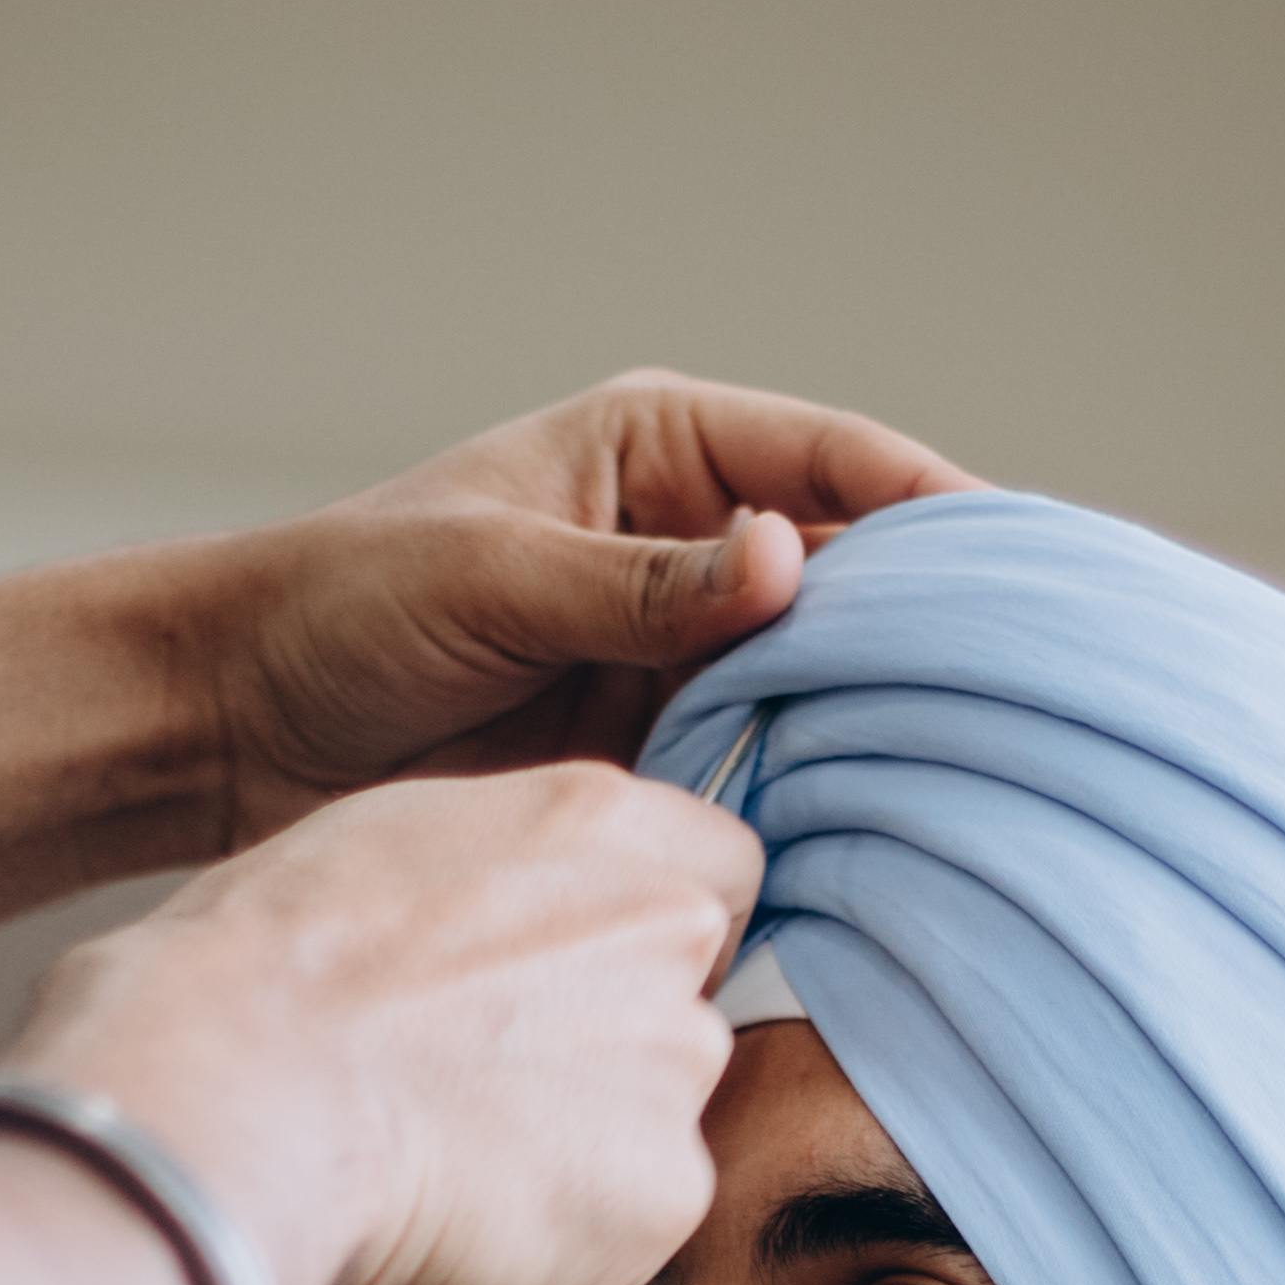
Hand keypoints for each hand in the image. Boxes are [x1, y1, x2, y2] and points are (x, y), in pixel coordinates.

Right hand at [14, 761, 758, 1284]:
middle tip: (482, 1088)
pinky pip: (633, 1227)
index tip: (563, 983)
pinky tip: (462, 1218)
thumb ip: (496, 882)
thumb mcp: (384, 854)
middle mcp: (665, 927)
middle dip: (612, 1054)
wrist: (230, 1094)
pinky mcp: (664, 1189)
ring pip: (660, 1122)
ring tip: (450, 1156)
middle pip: (690, 1005)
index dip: (642, 937)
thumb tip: (501, 929)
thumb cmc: (252, 972)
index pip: (715, 869)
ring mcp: (676, 1061)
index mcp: (597, 820)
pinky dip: (566, 1241)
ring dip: (587, 1150)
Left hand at [176, 376, 970, 839]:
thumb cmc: (339, 609)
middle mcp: (692, 545)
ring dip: (894, 720)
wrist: (233, 730)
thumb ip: (635, 583)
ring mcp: (682, 654)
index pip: (839, 464)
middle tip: (1051, 685)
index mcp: (661, 451)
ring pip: (829, 679)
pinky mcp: (656, 753)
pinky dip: (824, 793)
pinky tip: (892, 832)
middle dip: (944, 623)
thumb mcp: (490, 576)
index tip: (1035, 568)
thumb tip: (781, 560)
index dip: (944, 510)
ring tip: (999, 767)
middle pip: (860, 574)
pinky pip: (768, 766)